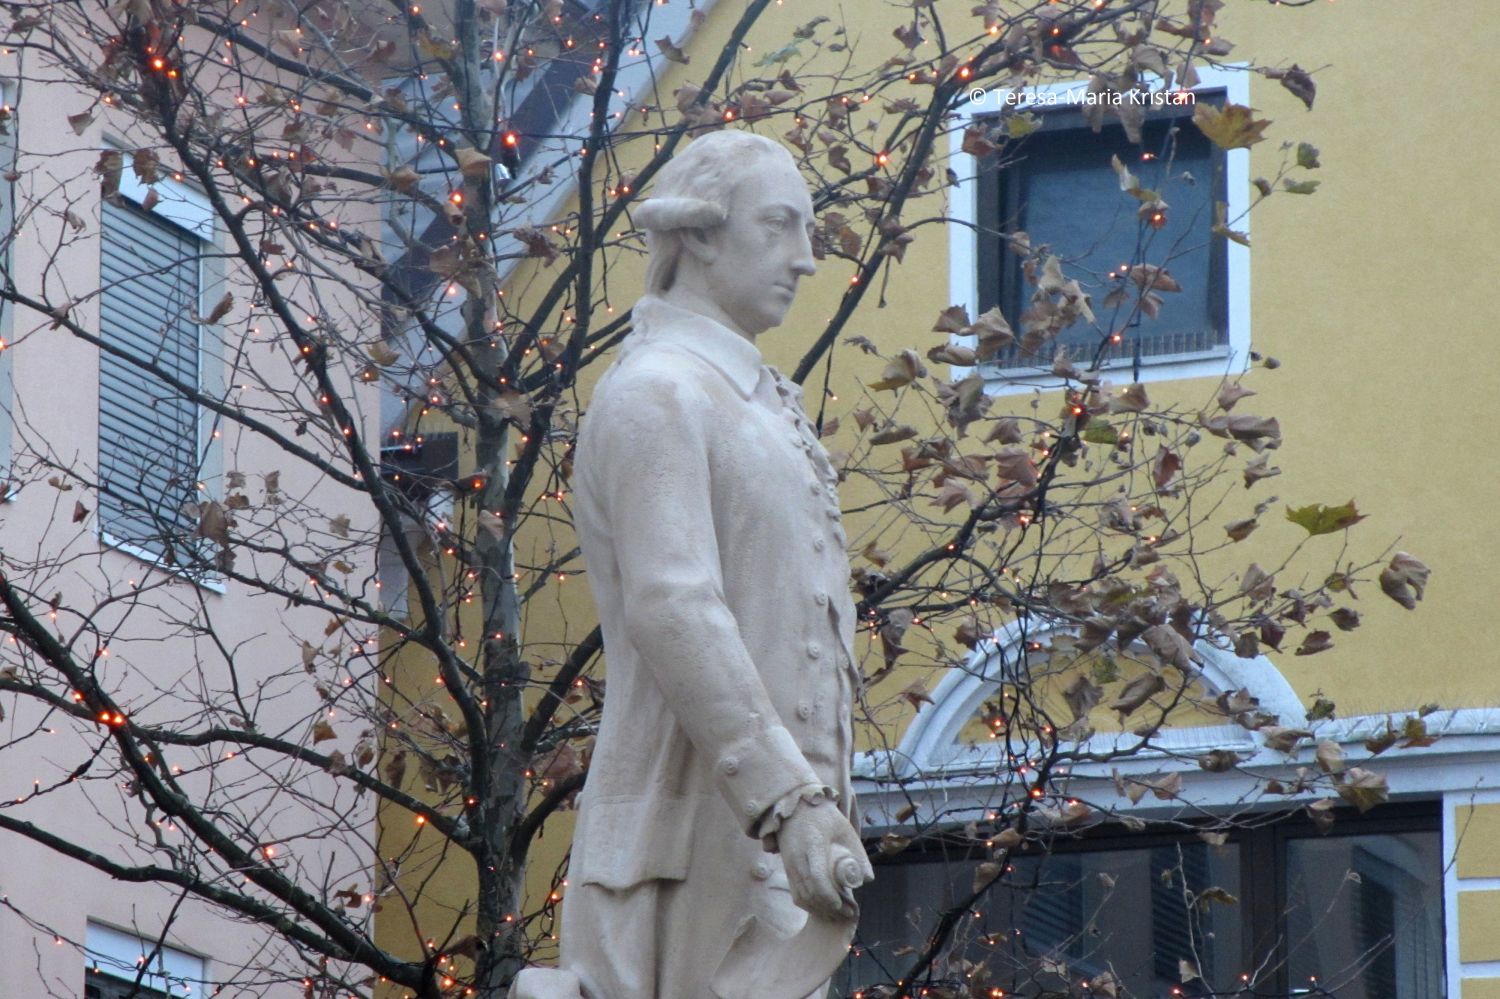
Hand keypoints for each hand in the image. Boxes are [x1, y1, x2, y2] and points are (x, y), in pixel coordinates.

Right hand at [775, 798, 873, 920]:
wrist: (797, 807)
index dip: (829, 895)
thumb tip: (868, 879)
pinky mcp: (787, 869)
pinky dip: (809, 905)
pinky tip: (823, 908)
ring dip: (819, 909)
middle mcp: (797, 856)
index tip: (842, 904)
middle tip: (847, 913)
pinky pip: (796, 893)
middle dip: (828, 908)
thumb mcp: (845, 830)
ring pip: (801, 896)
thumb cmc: (824, 818)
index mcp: (812, 844)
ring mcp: (789, 864)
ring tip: (839, 913)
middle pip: (809, 891)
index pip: (817, 877)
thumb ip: (858, 853)